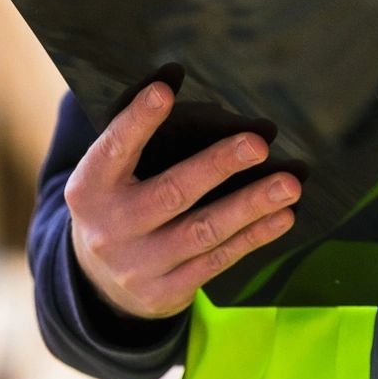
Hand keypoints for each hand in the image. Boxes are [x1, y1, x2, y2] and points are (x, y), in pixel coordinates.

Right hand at [65, 82, 300, 318]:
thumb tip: (181, 86)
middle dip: (217, 166)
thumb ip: (138, 144)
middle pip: (171, 193)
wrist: (101, 285)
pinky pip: (218, 260)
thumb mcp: (110, 178)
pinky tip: (282, 217)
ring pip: (203, 231)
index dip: (138, 120)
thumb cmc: (118, 207)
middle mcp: (110, 229)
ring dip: (250, 206)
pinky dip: (253, 236)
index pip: (113, 149)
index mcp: (88, 189)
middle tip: (257, 145)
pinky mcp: (165, 292)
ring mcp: (138, 265)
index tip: (165, 89)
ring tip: (289, 185)